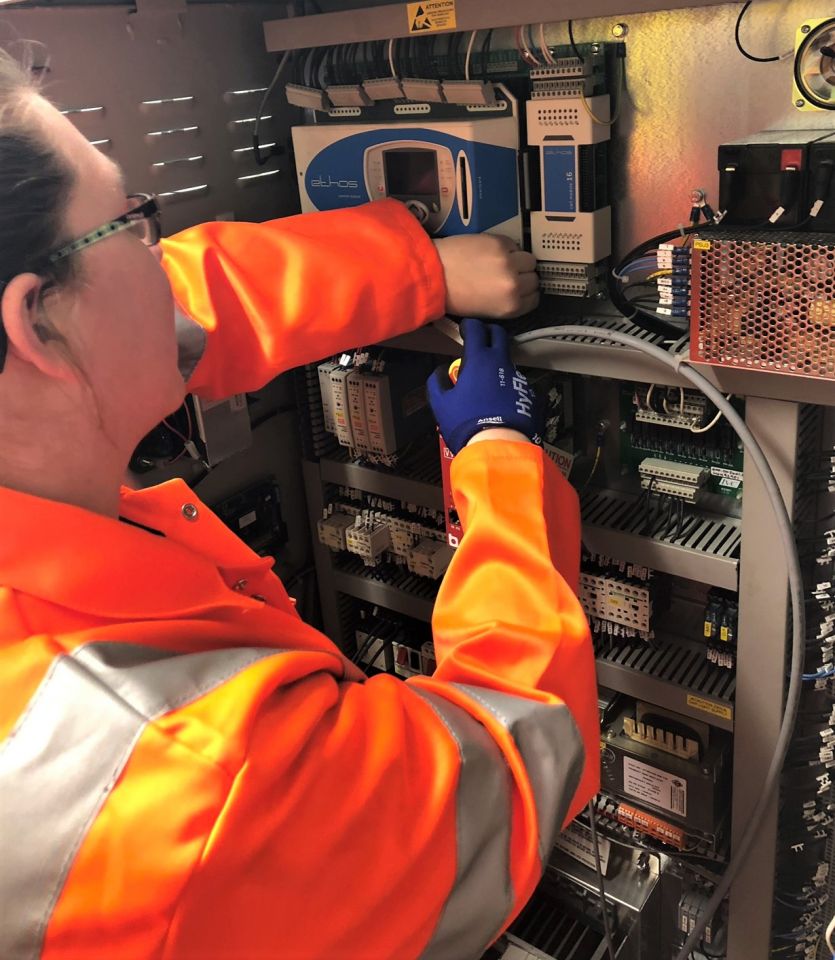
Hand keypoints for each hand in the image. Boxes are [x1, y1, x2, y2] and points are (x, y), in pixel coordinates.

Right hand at [427, 318, 542, 455]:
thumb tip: (440, 373)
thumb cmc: (467, 425)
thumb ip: (437, 382)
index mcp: (479, 360)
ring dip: (498, 364)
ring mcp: (518, 378)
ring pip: (508, 361)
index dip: (469, 326)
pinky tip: (500, 401)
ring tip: (487, 381)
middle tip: (480, 341)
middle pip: (499, 335)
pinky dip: (507, 386)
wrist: (498, 446)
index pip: (476, 329)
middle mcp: (501, 363)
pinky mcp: (529, 394)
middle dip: (489, 333)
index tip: (465, 330)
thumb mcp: (441, 404)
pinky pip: (516, 383)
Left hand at [432, 234, 538, 318]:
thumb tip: (519, 291)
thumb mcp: (485, 311)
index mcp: (510, 307)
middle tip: (508, 275)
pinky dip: (508, 248)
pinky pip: (515, 245)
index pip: (534, 299)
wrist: (433, 273)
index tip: (519, 289)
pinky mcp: (500, 243)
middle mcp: (514, 285)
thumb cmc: (454, 297)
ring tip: (502, 262)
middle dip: (523, 277)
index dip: (526, 293)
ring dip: (519, 261)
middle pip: (533, 279)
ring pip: (529, 260)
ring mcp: (509, 262)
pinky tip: (492, 252)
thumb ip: (506, 302)